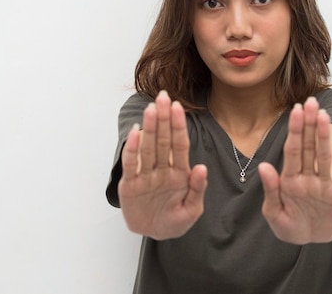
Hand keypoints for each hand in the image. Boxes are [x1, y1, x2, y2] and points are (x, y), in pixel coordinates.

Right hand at [118, 90, 207, 239]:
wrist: (154, 233)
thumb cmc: (175, 220)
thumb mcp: (192, 209)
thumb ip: (197, 189)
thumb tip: (201, 168)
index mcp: (179, 172)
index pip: (180, 145)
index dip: (179, 126)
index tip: (178, 107)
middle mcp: (162, 169)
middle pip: (163, 140)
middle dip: (163, 119)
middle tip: (163, 97)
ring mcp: (145, 175)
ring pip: (147, 148)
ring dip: (149, 129)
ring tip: (151, 109)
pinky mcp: (130, 185)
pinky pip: (131, 164)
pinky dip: (131, 149)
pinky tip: (134, 133)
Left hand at [258, 97, 331, 243]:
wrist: (309, 241)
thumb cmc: (289, 226)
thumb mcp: (274, 212)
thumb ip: (271, 189)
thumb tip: (264, 166)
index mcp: (290, 179)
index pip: (292, 150)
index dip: (294, 130)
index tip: (295, 110)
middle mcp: (307, 177)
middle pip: (308, 146)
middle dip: (309, 124)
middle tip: (311, 101)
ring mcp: (324, 184)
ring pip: (323, 155)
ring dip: (323, 135)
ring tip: (323, 114)